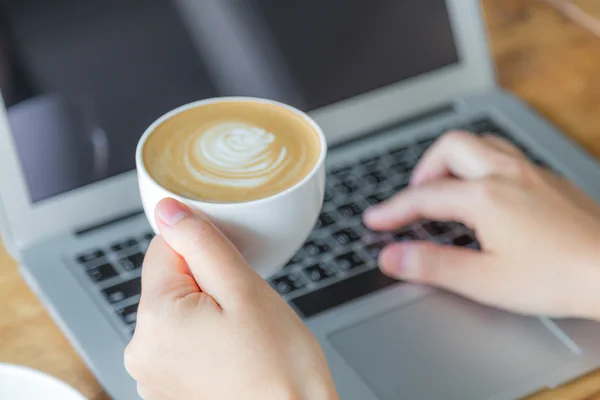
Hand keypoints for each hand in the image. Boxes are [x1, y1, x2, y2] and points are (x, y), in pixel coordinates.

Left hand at [125, 198, 336, 399]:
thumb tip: (168, 210)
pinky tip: (233, 355)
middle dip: (208, 284)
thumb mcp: (244, 289)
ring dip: (208, 312)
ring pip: (179, 312)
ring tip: (242, 337)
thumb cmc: (279, 368)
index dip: (205, 252)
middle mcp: (141, 351)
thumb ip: (201, 243)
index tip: (233, 274)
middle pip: (171, 282)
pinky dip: (205, 340)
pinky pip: (182, 343)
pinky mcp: (167, 390)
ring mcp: (152, 375)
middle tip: (245, 310)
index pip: (165, 248)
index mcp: (155, 319)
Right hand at [364, 131, 599, 319]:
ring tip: (446, 187)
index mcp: (486, 197)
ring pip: (481, 143)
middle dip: (424, 169)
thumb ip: (432, 265)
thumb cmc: (558, 277)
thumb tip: (391, 258)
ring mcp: (531, 172)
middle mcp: (507, 174)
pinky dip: (481, 165)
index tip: (374, 220)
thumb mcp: (485, 280)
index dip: (393, 209)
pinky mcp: (549, 180)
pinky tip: (487, 193)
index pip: (424, 196)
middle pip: (451, 147)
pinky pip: (505, 154)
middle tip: (414, 198)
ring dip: (454, 159)